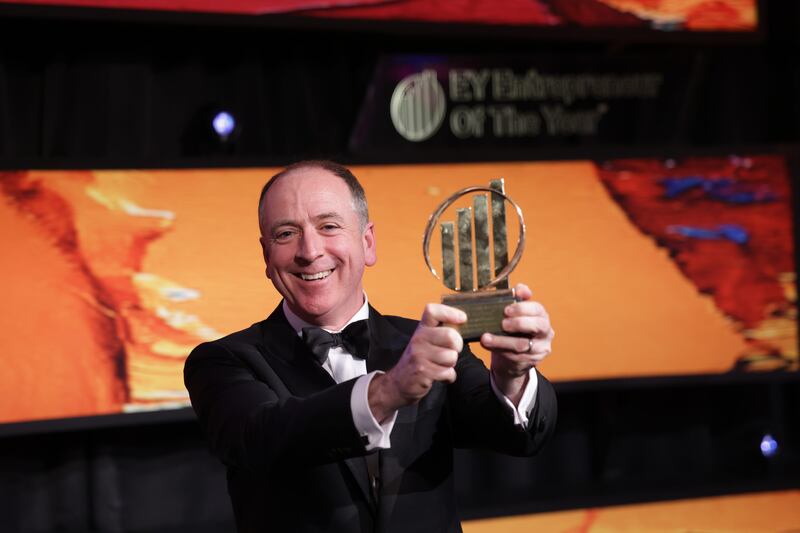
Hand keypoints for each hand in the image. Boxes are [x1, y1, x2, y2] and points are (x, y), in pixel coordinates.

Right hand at [369, 304, 465, 421]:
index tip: (462, 319)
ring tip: (442, 365)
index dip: (450, 312)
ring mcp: (419, 355)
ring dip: (451, 364)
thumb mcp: (426, 340)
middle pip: (450, 336)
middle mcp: (419, 339)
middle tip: (452, 351)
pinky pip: (448, 373)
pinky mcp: (422, 371)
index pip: (433, 312)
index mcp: (422, 328)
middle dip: (457, 346)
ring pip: (451, 357)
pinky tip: (440, 375)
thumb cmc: (419, 358)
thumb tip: (463, 324)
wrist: (399, 381)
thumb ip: (441, 331)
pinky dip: (448, 377)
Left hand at [480, 283, 553, 402]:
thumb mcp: (514, 314)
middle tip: (502, 323)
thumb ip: (517, 300)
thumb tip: (519, 288)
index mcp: (541, 316)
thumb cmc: (512, 330)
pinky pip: (515, 357)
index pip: (537, 309)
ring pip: (523, 345)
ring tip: (486, 338)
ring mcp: (540, 348)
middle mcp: (546, 332)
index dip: (522, 308)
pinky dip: (500, 351)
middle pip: (538, 326)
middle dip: (519, 323)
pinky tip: (488, 346)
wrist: (512, 357)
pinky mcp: (531, 361)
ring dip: (502, 341)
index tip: (506, 309)